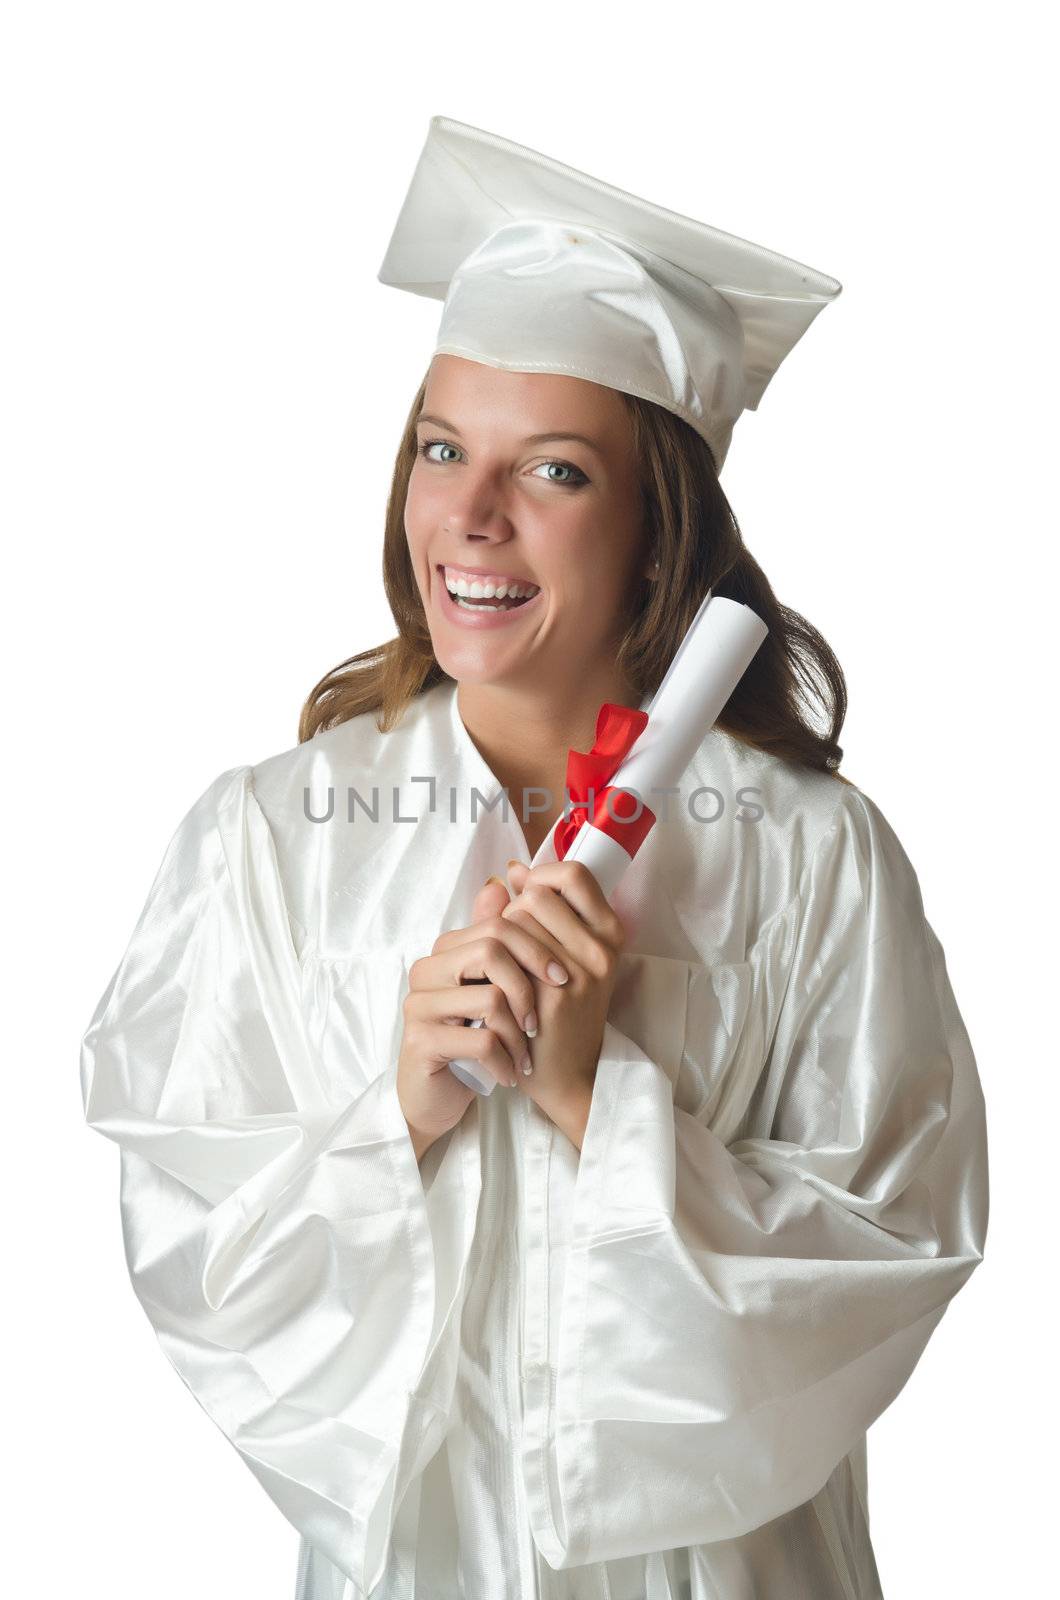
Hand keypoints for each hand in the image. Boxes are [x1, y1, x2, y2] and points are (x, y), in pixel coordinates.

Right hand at [397, 877, 570, 1158]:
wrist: (436, 1098)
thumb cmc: (470, 1040)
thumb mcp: (492, 992)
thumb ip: (501, 946)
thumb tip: (512, 886)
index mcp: (443, 952)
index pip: (497, 925)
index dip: (537, 949)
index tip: (561, 979)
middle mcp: (425, 971)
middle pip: (491, 950)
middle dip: (528, 987)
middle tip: (539, 1021)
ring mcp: (420, 1005)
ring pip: (491, 997)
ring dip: (518, 1034)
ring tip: (524, 1056)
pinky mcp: (421, 1040)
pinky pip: (482, 1039)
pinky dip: (506, 1060)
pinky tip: (510, 1074)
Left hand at [500, 857, 626, 1140]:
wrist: (570, 1074)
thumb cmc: (565, 1011)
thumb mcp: (569, 957)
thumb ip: (542, 910)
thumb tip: (514, 871)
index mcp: (610, 933)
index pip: (573, 875)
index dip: (543, 876)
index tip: (526, 896)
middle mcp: (600, 950)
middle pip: (537, 895)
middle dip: (512, 911)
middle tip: (510, 943)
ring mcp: (577, 972)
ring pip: (516, 921)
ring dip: (498, 937)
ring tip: (503, 965)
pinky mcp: (550, 995)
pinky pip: (505, 954)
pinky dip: (491, 963)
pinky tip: (492, 982)